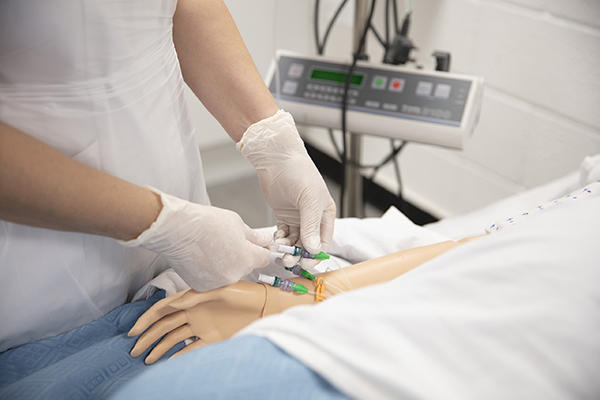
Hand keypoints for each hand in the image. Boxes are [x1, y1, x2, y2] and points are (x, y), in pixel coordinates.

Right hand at [120, 188, 270, 290]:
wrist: (176, 230)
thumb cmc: (205, 223)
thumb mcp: (237, 223)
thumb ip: (254, 237)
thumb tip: (264, 242)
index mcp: (247, 258)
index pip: (265, 258)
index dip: (260, 249)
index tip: (256, 245)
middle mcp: (235, 275)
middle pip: (247, 267)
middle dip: (242, 256)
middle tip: (228, 242)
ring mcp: (218, 283)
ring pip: (230, 274)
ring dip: (226, 265)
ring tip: (212, 249)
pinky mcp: (203, 287)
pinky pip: (214, 279)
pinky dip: (211, 271)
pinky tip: (203, 257)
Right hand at [128, 281, 266, 363]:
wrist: (266, 307)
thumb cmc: (245, 292)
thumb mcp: (220, 289)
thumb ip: (196, 296)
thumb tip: (174, 303)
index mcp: (193, 299)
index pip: (164, 309)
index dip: (147, 319)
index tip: (134, 330)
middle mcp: (195, 313)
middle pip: (165, 326)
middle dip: (148, 337)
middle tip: (133, 349)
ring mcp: (203, 326)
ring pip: (174, 338)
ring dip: (159, 348)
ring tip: (146, 359)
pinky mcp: (213, 338)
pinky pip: (191, 349)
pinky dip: (178, 356)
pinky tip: (167, 363)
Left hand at [237, 110, 335, 254]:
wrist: (276, 158)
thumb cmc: (298, 172)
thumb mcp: (308, 199)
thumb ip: (311, 225)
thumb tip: (314, 249)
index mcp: (325, 214)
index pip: (324, 241)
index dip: (315, 255)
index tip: (304, 264)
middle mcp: (313, 218)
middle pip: (308, 244)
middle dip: (298, 254)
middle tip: (287, 261)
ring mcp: (298, 217)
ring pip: (294, 241)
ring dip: (287, 248)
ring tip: (279, 250)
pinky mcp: (284, 216)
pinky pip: (283, 234)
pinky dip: (280, 239)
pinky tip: (275, 240)